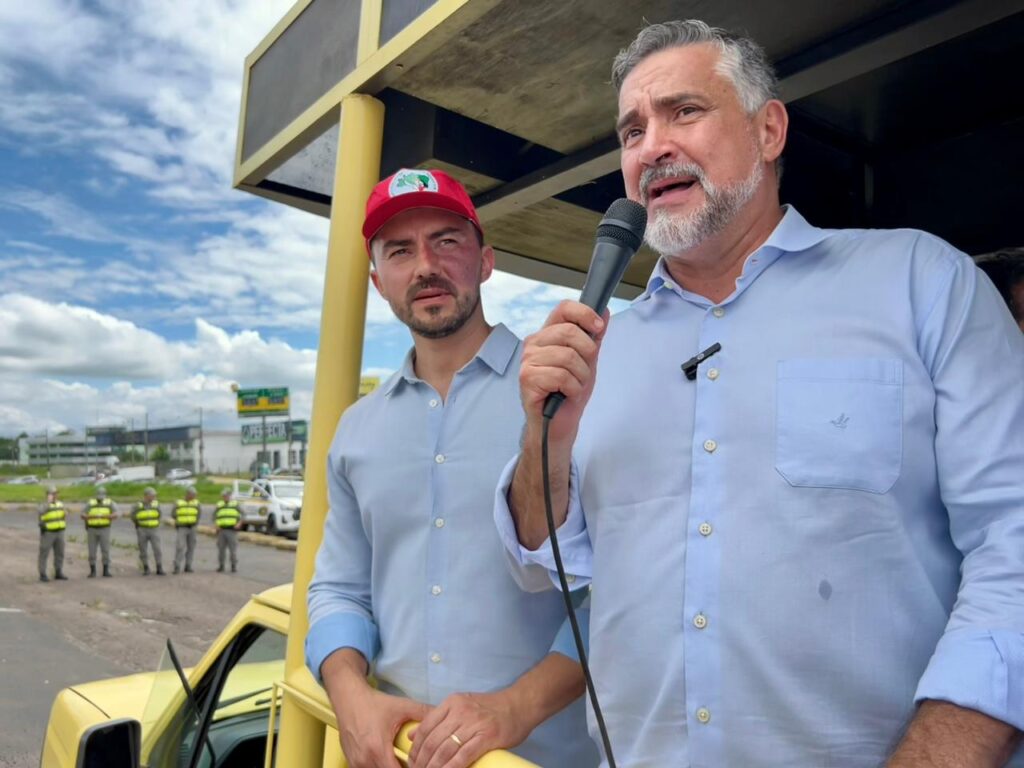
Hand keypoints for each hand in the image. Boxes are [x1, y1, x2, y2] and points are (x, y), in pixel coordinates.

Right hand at [322, 650, 431, 767]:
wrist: (349, 698)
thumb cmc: (374, 703)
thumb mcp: (402, 706)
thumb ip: (424, 713)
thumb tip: (442, 718)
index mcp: (378, 749)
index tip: (421, 765)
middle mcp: (364, 760)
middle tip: (413, 762)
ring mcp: (355, 763)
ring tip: (400, 763)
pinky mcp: (351, 762)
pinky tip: (387, 762)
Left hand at [407, 690, 529, 767]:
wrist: (520, 705)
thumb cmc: (491, 708)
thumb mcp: (462, 705)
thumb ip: (438, 718)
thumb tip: (412, 735)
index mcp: (451, 703)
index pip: (425, 727)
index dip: (415, 748)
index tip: (412, 761)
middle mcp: (460, 711)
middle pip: (432, 741)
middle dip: (422, 762)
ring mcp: (474, 723)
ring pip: (445, 750)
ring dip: (434, 767)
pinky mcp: (487, 736)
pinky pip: (463, 756)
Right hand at [520, 300, 607, 444]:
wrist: (558, 423)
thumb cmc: (569, 391)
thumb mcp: (587, 360)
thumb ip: (594, 336)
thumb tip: (603, 310)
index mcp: (547, 334)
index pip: (563, 309)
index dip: (584, 314)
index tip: (599, 328)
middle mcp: (534, 344)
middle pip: (570, 332)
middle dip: (587, 354)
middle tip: (584, 371)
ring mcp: (528, 361)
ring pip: (568, 357)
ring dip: (581, 376)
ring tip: (574, 386)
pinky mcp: (527, 379)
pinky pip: (561, 376)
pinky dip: (572, 389)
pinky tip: (566, 395)